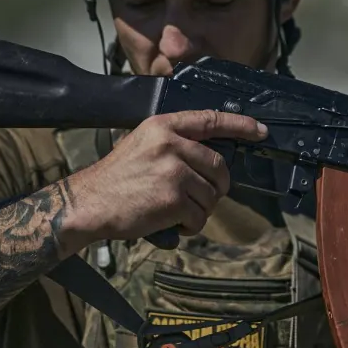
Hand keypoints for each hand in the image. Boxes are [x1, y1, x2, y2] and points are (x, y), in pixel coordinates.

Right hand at [59, 110, 267, 248]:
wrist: (87, 204)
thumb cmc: (115, 179)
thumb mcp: (142, 144)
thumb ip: (174, 144)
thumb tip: (210, 159)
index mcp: (163, 126)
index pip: (210, 120)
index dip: (240, 124)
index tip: (260, 130)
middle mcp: (171, 144)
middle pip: (219, 166)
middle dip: (217, 187)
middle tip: (200, 198)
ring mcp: (174, 171)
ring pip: (211, 195)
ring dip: (199, 210)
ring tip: (174, 212)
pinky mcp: (174, 198)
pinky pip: (200, 216)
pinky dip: (190, 226)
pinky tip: (170, 224)